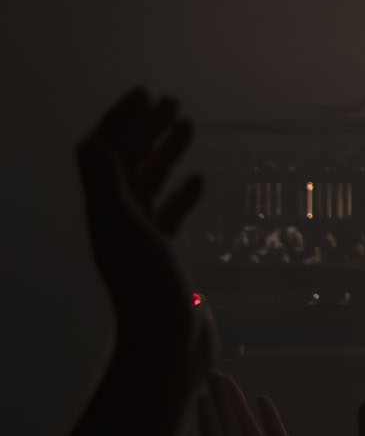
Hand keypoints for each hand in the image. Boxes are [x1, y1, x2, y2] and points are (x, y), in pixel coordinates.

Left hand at [75, 87, 205, 364]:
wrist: (167, 342)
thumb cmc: (147, 287)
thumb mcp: (124, 228)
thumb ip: (106, 183)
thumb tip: (95, 139)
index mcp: (105, 208)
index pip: (106, 152)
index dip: (121, 120)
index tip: (145, 93)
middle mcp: (117, 219)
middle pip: (127, 162)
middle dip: (146, 129)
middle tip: (171, 102)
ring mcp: (140, 238)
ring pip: (150, 182)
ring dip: (166, 152)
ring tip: (189, 126)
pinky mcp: (164, 255)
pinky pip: (169, 213)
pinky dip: (181, 191)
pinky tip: (198, 180)